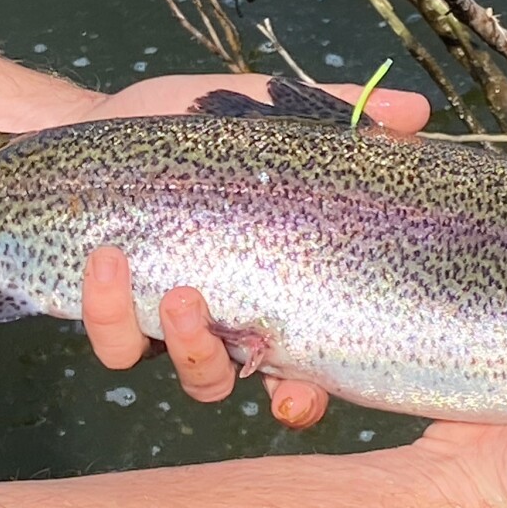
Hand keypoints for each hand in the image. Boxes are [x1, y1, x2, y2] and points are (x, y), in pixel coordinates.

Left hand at [76, 74, 429, 426]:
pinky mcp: (109, 311)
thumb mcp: (259, 111)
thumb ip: (334, 115)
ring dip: (186, 343)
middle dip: (247, 375)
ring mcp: (160, 322)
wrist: (89, 130)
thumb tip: (417, 112)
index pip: (298, 361)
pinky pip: (115, 342)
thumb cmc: (182, 129)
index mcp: (266, 289)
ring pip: (184, 372)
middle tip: (244, 347)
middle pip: (234, 383)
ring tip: (180, 291)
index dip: (306, 395)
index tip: (302, 395)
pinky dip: (110, 308)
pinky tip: (109, 258)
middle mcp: (217, 319)